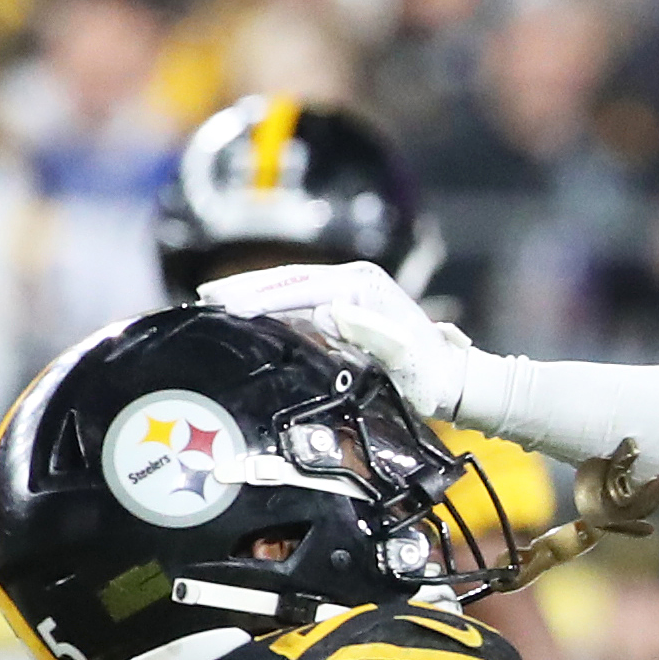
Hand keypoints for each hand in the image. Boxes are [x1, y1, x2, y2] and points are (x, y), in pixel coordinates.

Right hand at [199, 259, 475, 420]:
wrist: (453, 380)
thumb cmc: (429, 375)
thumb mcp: (403, 357)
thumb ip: (371, 333)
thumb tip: (333, 312)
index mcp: (361, 285)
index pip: (300, 287)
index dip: (263, 296)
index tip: (229, 305)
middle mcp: (353, 280)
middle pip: (288, 280)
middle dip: (246, 287)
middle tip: (206, 295)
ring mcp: (349, 292)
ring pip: (290, 288)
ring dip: (254, 293)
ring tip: (215, 299)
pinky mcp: (346, 309)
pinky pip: (300, 303)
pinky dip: (271, 306)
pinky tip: (247, 312)